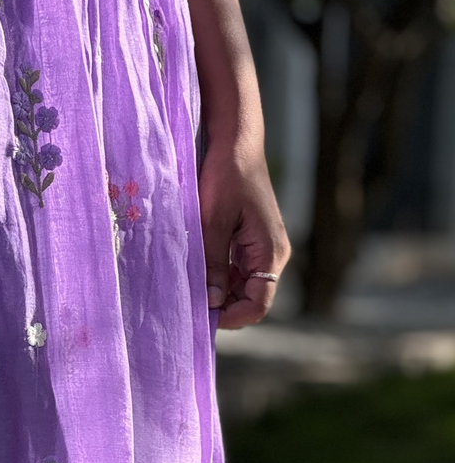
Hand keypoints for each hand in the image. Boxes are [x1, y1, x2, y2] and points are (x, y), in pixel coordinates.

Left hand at [198, 137, 290, 329]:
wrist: (236, 144)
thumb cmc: (226, 176)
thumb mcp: (213, 222)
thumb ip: (213, 264)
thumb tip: (212, 302)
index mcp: (270, 252)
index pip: (258, 304)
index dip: (231, 318)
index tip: (200, 316)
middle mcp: (273, 254)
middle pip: (251, 299)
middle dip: (223, 307)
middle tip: (189, 305)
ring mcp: (264, 248)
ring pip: (243, 286)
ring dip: (219, 292)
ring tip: (191, 288)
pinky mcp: (252, 241)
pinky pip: (238, 270)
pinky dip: (220, 277)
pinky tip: (198, 271)